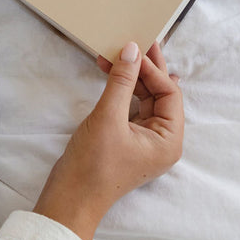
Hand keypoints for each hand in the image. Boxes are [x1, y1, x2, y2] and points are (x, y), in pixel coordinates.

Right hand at [34, 42, 182, 239]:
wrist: (70, 198)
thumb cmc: (93, 163)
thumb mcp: (108, 117)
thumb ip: (122, 81)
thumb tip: (132, 49)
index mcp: (168, 140)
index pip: (170, 94)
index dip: (153, 69)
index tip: (134, 48)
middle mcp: (162, 140)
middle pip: (159, 95)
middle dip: (144, 69)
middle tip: (133, 41)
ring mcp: (144, 141)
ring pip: (144, 99)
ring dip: (130, 77)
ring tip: (114, 55)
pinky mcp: (127, 139)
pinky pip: (131, 107)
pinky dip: (121, 90)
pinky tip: (111, 73)